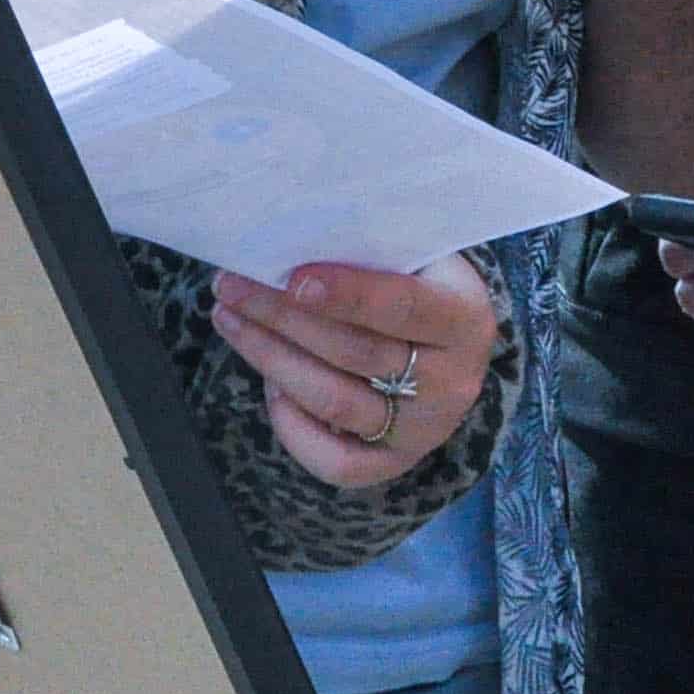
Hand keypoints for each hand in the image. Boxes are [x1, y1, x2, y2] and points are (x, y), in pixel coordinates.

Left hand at [214, 253, 498, 491]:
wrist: (449, 345)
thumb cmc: (419, 282)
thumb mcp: (418, 254)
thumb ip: (373, 246)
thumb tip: (295, 231)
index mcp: (464, 317)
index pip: (403, 305)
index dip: (347, 293)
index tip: (292, 277)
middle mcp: (452, 381)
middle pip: (355, 352)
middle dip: (283, 317)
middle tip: (230, 285)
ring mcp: (424, 429)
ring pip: (334, 401)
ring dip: (270, 358)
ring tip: (230, 319)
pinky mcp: (394, 462)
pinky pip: (335, 461)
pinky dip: (292, 425)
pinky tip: (268, 382)